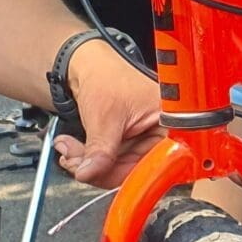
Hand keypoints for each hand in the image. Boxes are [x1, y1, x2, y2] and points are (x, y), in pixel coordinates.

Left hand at [52, 40, 168, 187]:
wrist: (90, 66)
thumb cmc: (106, 76)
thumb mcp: (104, 117)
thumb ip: (99, 150)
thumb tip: (89, 175)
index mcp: (173, 123)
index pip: (158, 164)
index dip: (128, 176)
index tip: (99, 176)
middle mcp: (164, 134)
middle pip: (137, 171)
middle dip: (99, 169)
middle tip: (73, 161)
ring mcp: (146, 141)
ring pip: (120, 170)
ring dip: (89, 165)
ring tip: (69, 149)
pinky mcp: (131, 145)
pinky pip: (112, 163)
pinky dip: (90, 160)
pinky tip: (74, 150)